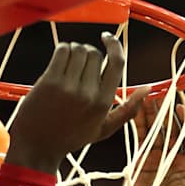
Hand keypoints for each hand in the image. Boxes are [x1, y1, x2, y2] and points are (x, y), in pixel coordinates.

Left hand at [6, 35, 149, 174]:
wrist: (37, 147)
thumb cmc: (70, 138)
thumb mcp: (102, 130)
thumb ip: (127, 110)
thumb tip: (147, 89)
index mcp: (103, 104)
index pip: (117, 63)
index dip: (114, 45)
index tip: (107, 38)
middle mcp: (88, 94)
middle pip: (95, 53)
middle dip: (88, 53)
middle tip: (79, 66)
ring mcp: (69, 87)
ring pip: (78, 49)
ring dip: (74, 51)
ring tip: (68, 66)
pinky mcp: (50, 81)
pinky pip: (62, 50)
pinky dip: (62, 51)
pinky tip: (58, 63)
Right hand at [133, 98, 184, 185]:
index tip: (180, 106)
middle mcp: (173, 161)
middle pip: (172, 129)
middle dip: (167, 111)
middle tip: (162, 91)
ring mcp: (156, 161)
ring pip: (156, 131)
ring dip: (152, 113)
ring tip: (146, 94)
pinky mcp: (139, 164)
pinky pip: (140, 140)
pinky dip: (137, 125)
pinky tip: (134, 109)